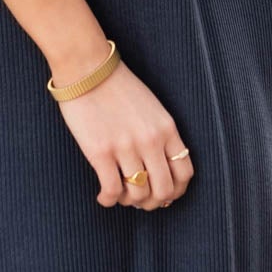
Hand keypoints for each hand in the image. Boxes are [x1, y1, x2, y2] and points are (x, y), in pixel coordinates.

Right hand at [52, 57, 193, 210]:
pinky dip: (108, 200)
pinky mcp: (100, 152)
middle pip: (164, 190)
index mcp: (166, 129)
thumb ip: (159, 134)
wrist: (87, 68)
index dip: (176, 191)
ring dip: (129, 202)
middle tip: (140, 201)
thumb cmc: (117, 86)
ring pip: (138, 195)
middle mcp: (151, 140)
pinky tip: (103, 197)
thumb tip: (158, 167)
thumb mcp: (151, 107)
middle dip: (153, 203)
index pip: (184, 173)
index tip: (163, 194)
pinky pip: (112, 190)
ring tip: (120, 195)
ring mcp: (126, 147)